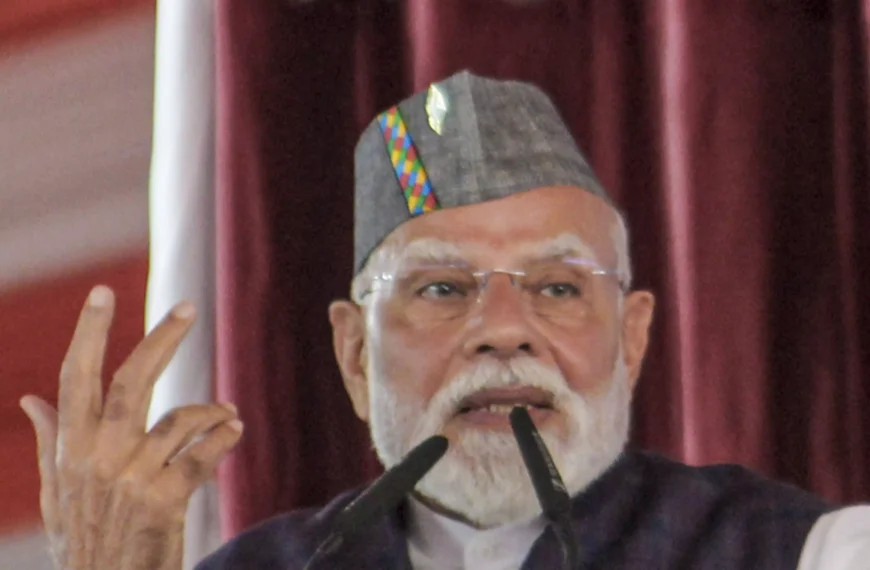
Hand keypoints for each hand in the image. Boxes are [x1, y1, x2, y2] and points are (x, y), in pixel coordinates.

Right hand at [20, 285, 242, 569]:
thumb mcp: (56, 495)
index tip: (102, 292)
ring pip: (179, 418)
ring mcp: (131, 479)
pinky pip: (202, 457)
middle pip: (131, 381)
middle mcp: (99, 458)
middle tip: (188, 307)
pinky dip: (222, 440)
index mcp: (71, 450)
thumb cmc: (84, 542)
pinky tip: (234, 432)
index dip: (89, 332)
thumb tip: (31, 398)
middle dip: (160, 339)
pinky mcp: (164, 501)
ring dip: (211, 410)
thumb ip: (49, 443)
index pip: (76, 377)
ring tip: (229, 411)